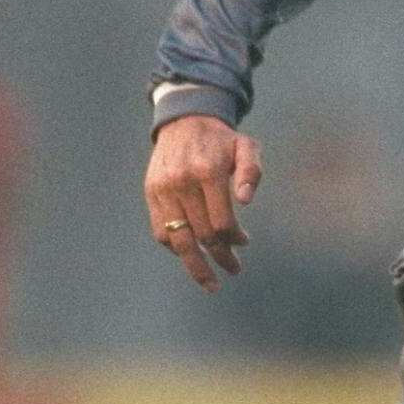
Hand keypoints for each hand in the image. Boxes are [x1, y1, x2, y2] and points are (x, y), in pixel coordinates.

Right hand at [144, 113, 261, 291]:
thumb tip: (246, 201)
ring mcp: (163, 189)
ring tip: (209, 283)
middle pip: (202, 235)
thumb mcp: (246, 147)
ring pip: (178, 239)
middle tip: (234, 270)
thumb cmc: (221, 140)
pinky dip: (175, 247)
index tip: (244, 242)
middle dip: (221, 257)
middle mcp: (182, 182)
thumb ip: (251, 171)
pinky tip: (190, 256)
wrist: (185, 120)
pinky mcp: (151, 193)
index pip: (222, 221)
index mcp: (207, 172)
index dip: (235, 239)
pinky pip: (160, 231)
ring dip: (195, 266)